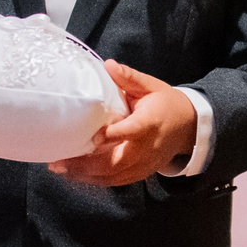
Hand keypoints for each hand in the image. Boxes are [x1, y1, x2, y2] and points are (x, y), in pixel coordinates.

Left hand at [50, 61, 197, 187]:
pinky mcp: (140, 173)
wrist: (188, 128)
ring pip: (113, 175)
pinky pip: (116, 181)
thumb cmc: (165, 104)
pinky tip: (74, 174)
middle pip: (116, 161)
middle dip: (87, 163)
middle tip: (59, 161)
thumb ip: (129, 78)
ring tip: (59, 168)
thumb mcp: (151, 86)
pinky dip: (94, 180)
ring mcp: (144, 164)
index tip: (93, 136)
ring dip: (85, 174)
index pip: (132, 131)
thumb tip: (108, 65)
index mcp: (150, 123)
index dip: (114, 136)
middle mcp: (147, 148)